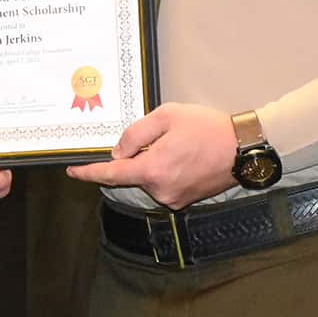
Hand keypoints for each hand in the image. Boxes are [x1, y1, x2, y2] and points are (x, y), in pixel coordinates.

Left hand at [65, 103, 236, 209]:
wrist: (244, 149)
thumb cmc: (207, 128)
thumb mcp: (166, 116)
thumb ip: (135, 134)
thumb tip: (118, 151)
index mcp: (153, 170)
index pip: (112, 174)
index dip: (89, 173)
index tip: (73, 172)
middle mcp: (161, 190)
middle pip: (133, 173)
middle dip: (138, 155)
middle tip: (161, 136)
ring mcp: (174, 198)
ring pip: (149, 178)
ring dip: (154, 161)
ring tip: (180, 143)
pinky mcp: (186, 200)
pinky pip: (164, 183)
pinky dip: (166, 169)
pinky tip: (184, 154)